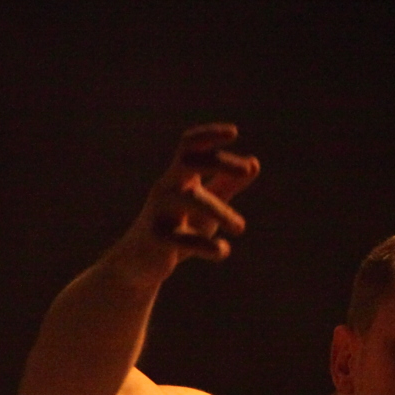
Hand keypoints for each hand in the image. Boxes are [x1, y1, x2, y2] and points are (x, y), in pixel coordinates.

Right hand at [111, 123, 260, 271]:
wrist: (139, 262)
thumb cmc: (178, 226)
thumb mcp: (205, 204)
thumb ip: (227, 185)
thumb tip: (255, 163)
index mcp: (178, 177)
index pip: (190, 146)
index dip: (209, 135)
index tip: (234, 132)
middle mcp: (166, 188)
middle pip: (189, 163)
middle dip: (219, 162)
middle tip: (247, 170)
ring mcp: (159, 212)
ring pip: (191, 200)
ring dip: (220, 210)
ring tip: (240, 227)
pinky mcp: (157, 239)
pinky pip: (184, 239)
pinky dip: (208, 245)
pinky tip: (223, 250)